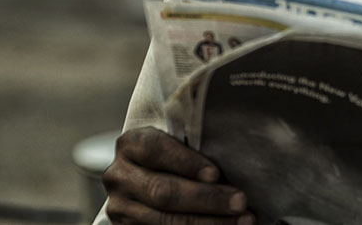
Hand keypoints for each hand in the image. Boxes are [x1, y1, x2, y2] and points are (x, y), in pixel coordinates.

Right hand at [103, 126, 254, 224]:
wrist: (146, 180)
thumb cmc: (173, 158)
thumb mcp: (177, 145)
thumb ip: (196, 151)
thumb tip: (237, 165)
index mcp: (131, 145)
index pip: (155, 149)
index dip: (186, 162)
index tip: (216, 174)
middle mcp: (119, 176)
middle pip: (162, 191)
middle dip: (206, 198)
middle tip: (240, 201)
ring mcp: (120, 208)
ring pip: (164, 220)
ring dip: (208, 222)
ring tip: (242, 220)